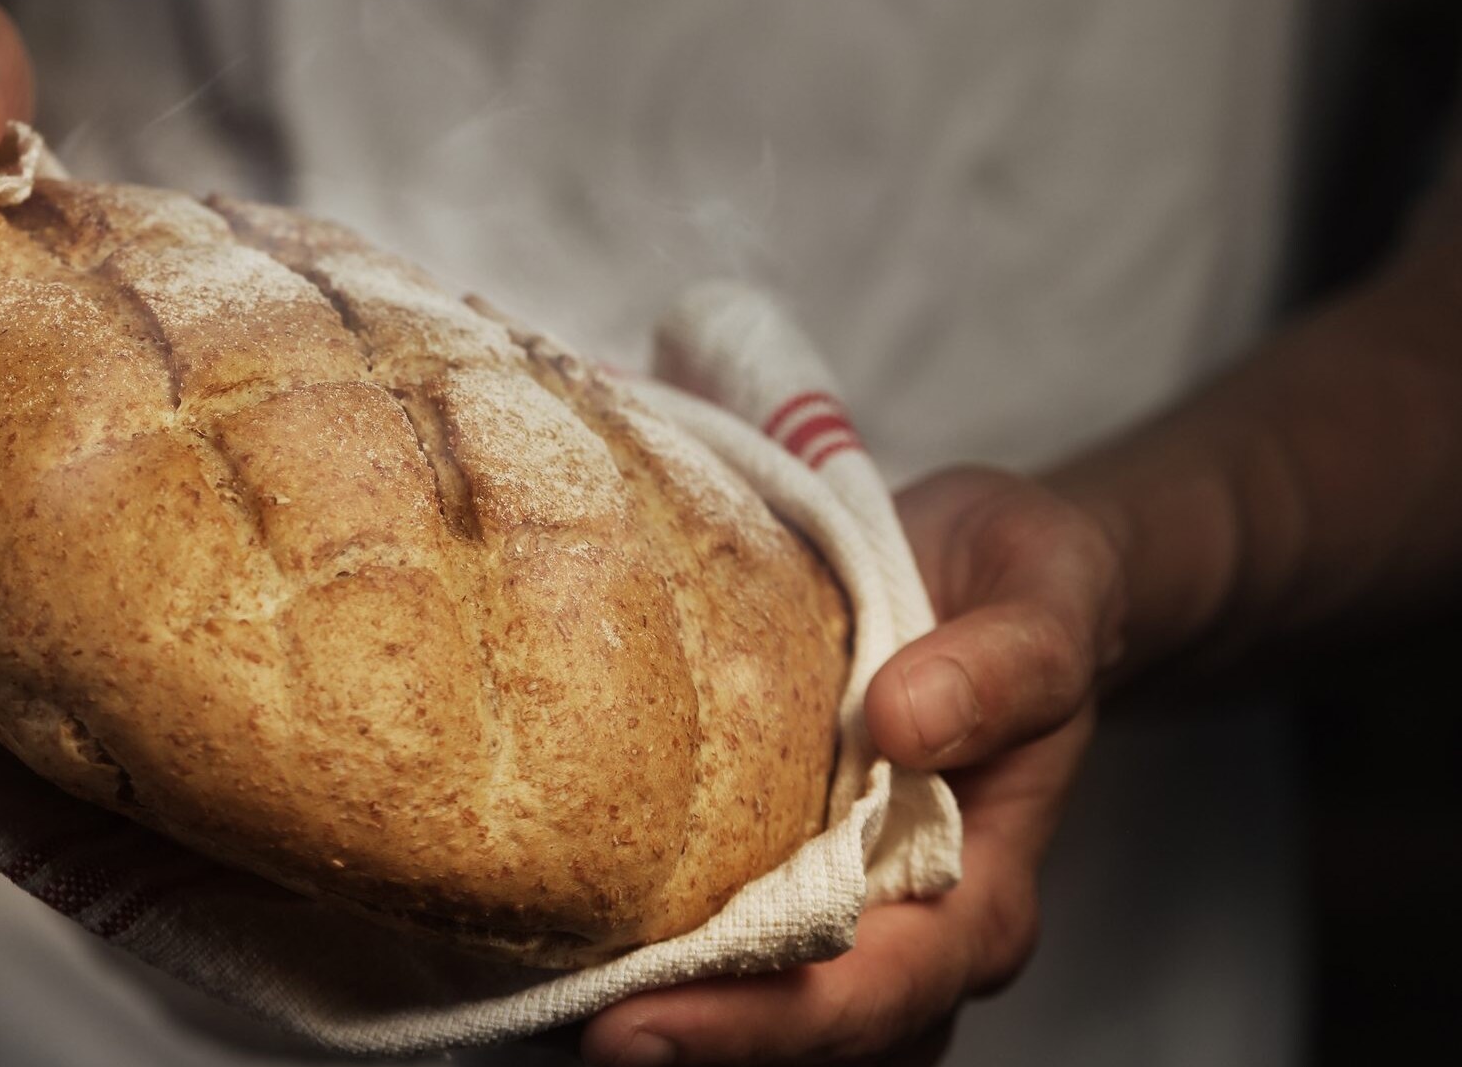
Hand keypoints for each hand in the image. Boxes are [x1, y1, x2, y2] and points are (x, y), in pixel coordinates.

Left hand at [581, 466, 1122, 1064]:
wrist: (1004, 574)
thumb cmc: (1027, 586)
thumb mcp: (1044, 590)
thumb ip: (1005, 663)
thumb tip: (907, 721)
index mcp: (980, 887)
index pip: (876, 990)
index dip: (766, 1021)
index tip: (645, 1022)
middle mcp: (911, 927)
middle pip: (809, 1037)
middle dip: (699, 1043)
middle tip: (583, 1029)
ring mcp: (843, 910)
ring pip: (763, 1015)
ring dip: (668, 1014)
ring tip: (551, 1001)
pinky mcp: (781, 868)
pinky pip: (721, 941)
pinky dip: (652, 955)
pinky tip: (564, 934)